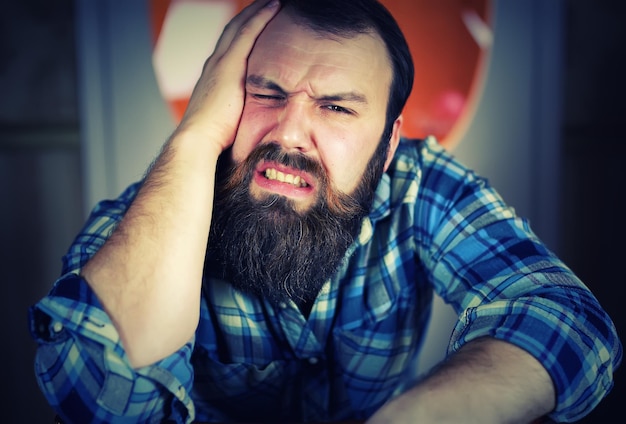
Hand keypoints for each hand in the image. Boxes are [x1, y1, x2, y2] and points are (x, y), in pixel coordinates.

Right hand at [175, 0, 280, 151]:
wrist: (198, 141)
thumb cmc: (214, 141)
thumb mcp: (228, 123)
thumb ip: (239, 116)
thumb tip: (252, 128)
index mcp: (214, 78)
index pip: (231, 47)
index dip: (244, 32)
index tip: (259, 23)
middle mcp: (214, 65)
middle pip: (233, 30)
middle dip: (250, 14)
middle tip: (268, 2)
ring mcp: (220, 63)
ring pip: (240, 25)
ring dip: (257, 10)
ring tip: (274, 0)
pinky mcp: (229, 65)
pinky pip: (248, 32)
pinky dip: (261, 16)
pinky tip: (276, 4)